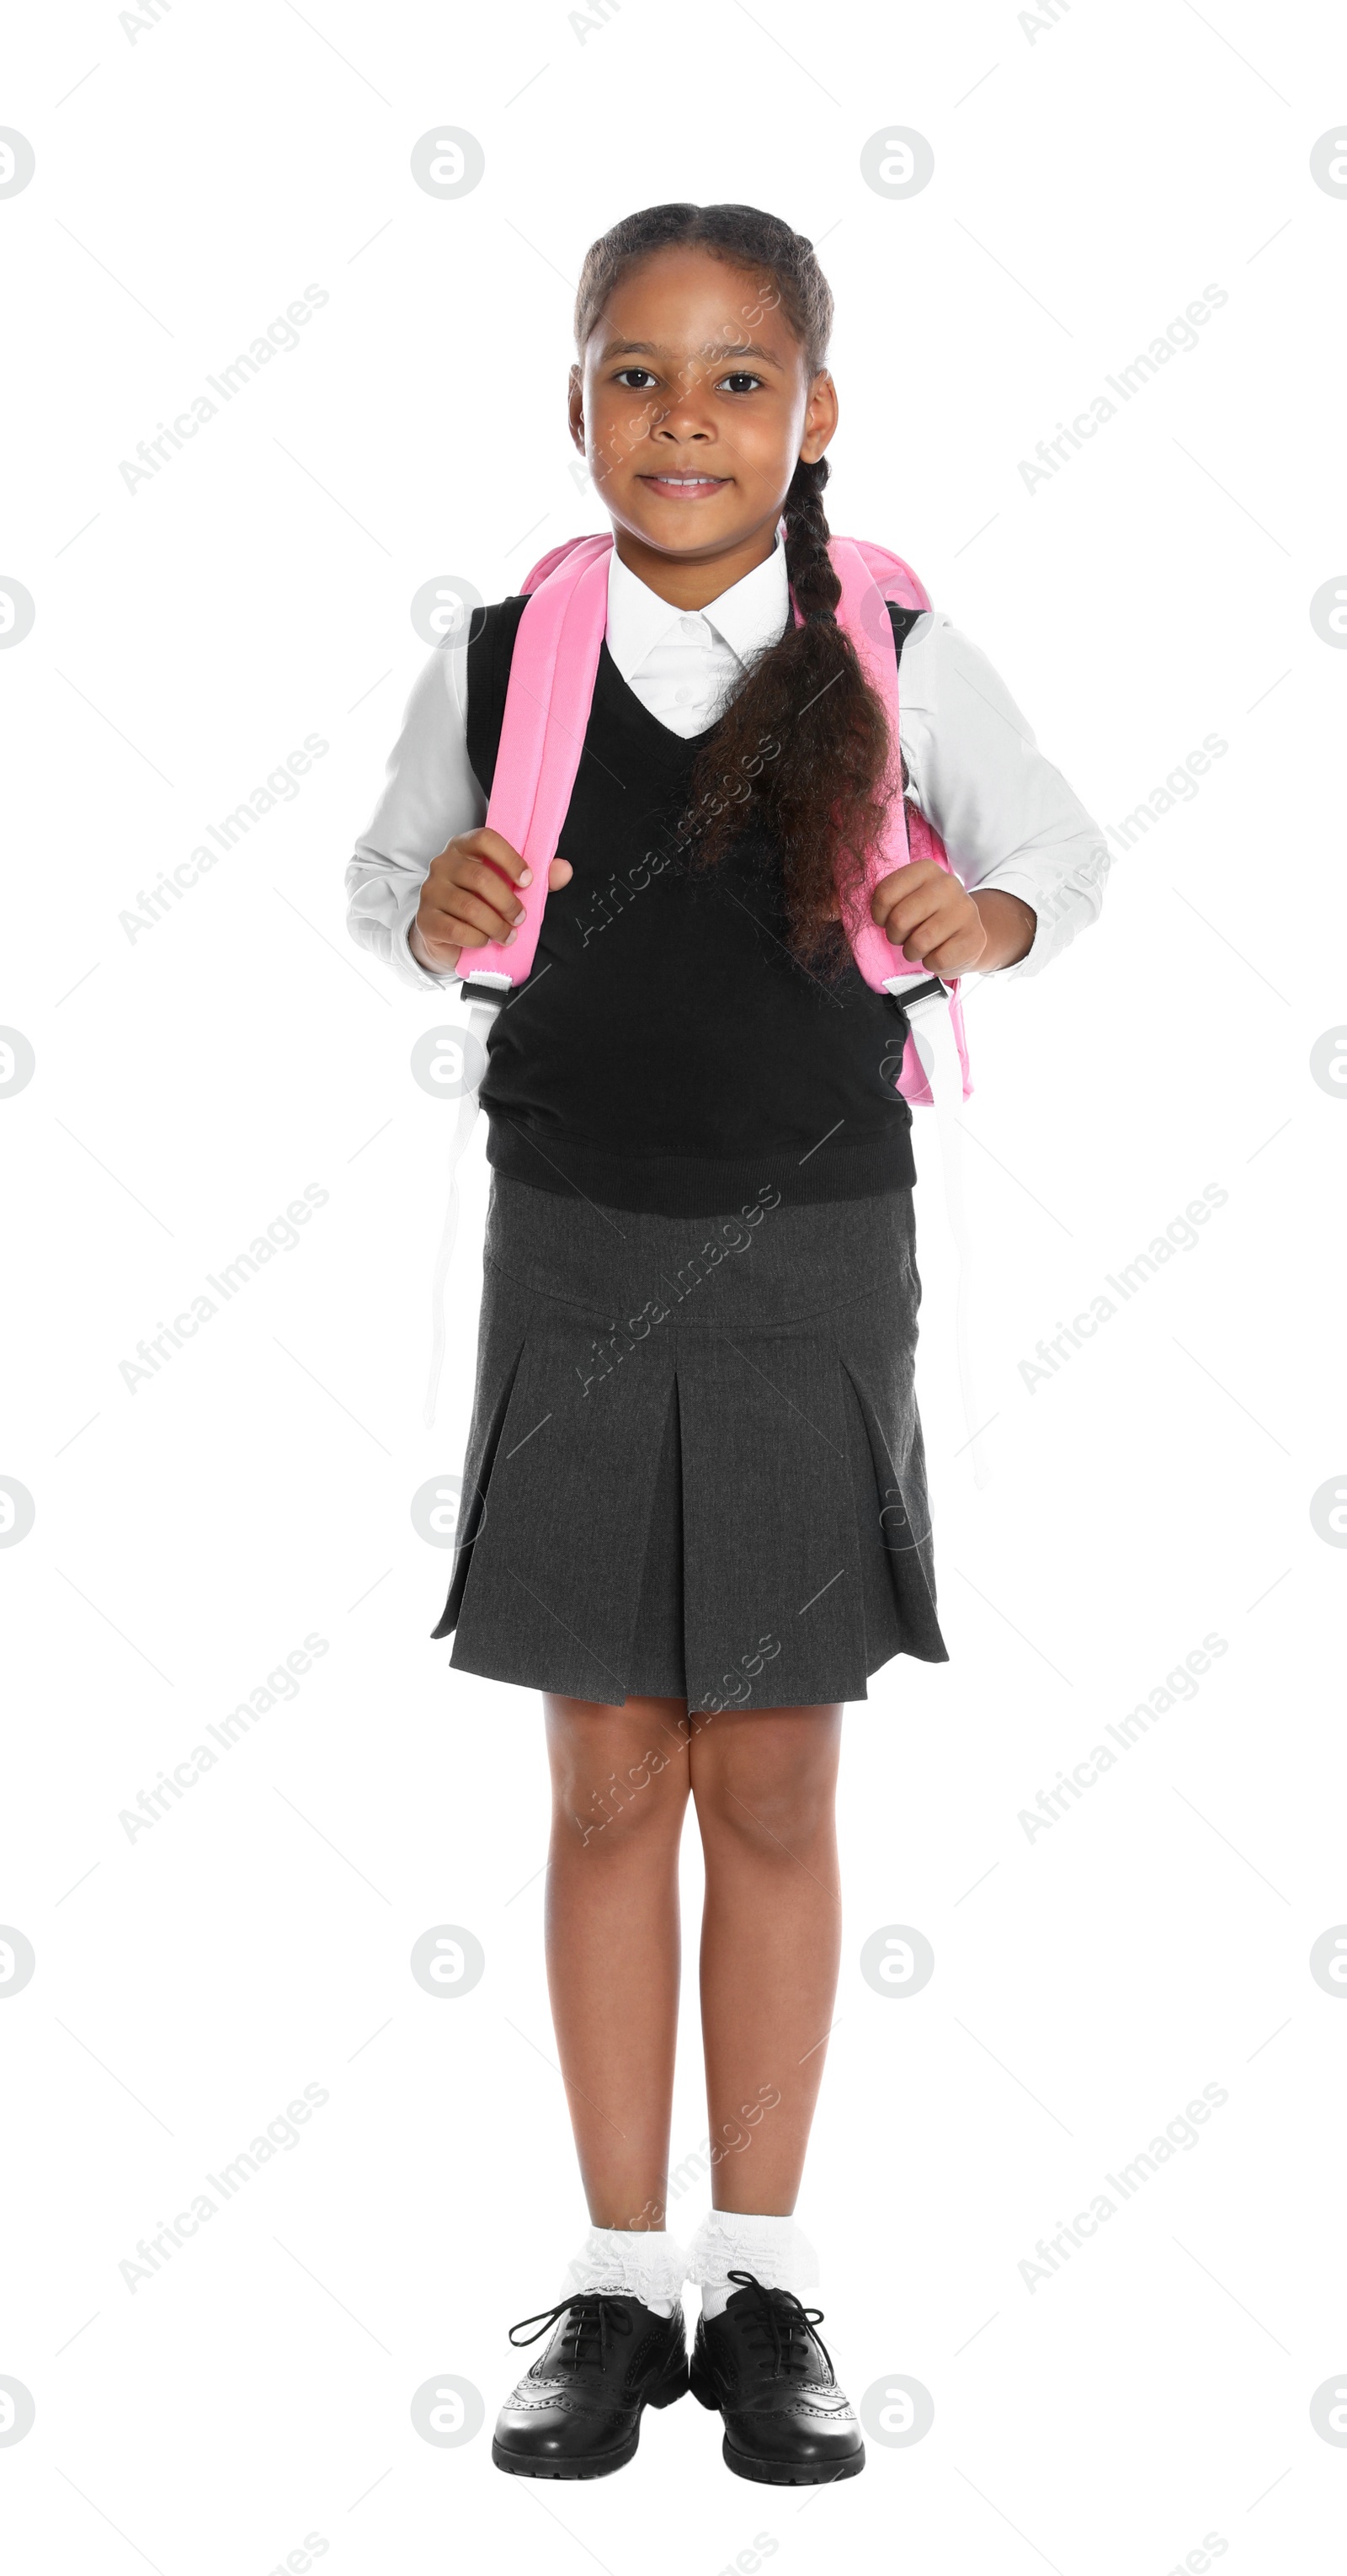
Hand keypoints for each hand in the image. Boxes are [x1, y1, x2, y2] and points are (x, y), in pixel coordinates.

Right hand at [412, 829, 574, 972]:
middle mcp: (442, 863)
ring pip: (469, 907)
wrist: (446, 936)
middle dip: (507, 902)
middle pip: (479, 877)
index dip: (510, 858)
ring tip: (508, 935)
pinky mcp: (425, 919)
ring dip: (496, 925)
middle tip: (520, 918)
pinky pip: (455, 929)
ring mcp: (431, 891)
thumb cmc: (481, 904)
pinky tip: (485, 941)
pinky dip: (477, 938)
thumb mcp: (510, 887)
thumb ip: (539, 877)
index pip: (485, 839)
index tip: (528, 881)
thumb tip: (564, 870)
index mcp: (463, 847)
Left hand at [871, 862, 1034, 975]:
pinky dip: (931, 964)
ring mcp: (965, 911)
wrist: (967, 934)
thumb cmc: (928, 917)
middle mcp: (948, 884)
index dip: (878, 915)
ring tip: (920, 947)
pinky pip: (937, 960)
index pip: (885, 893)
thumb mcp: (908, 899)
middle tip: (903, 937)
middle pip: (900, 919)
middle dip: (895, 936)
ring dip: (912, 952)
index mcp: (926, 870)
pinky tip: (939, 953)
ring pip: (919, 942)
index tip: (885, 920)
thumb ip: (883, 900)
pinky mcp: (974, 938)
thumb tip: (840, 911)